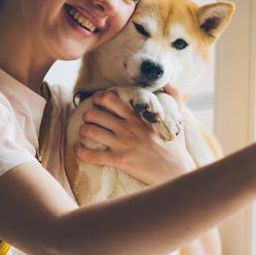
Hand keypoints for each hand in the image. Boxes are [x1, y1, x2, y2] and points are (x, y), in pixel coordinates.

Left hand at [74, 89, 195, 184]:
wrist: (176, 171)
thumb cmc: (176, 146)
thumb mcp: (178, 118)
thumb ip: (175, 97)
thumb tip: (169, 83)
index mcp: (138, 116)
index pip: (111, 99)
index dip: (99, 97)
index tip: (96, 100)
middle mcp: (128, 128)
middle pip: (95, 114)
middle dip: (88, 114)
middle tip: (89, 118)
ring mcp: (122, 144)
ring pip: (91, 131)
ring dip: (84, 130)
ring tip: (85, 132)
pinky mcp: (120, 161)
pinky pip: (93, 155)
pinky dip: (81, 152)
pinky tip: (78, 150)